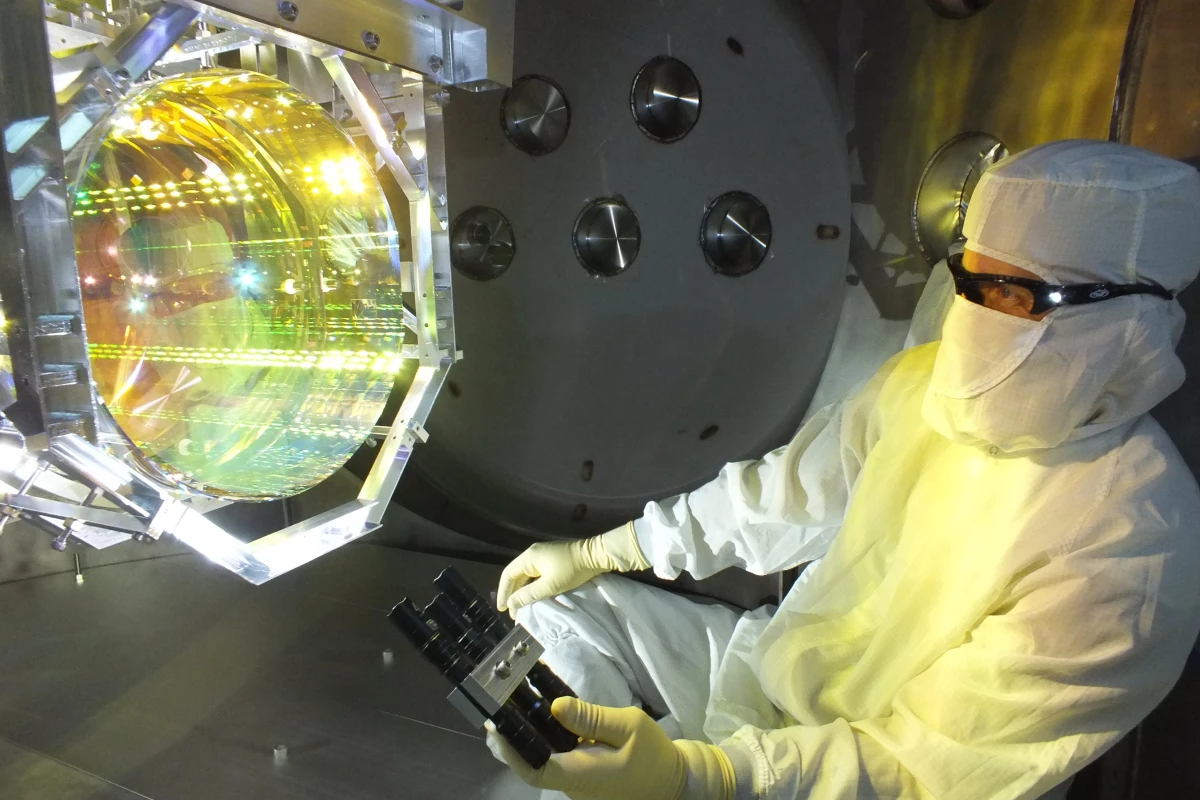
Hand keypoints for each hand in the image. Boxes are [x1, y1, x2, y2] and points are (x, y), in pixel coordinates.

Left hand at [486, 697, 733, 799]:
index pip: (534, 768)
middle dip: (514, 738)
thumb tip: (555, 706)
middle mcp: (572, 782)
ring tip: (515, 704)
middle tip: (499, 707)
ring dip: (530, 735)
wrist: (674, 781)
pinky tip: (546, 714)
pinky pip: (559, 756)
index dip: (511, 750)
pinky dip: (549, 737)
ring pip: (545, 759)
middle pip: (533, 763)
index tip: (496, 726)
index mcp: (581, 774)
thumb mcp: (628, 727)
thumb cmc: (653, 755)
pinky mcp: (583, 774)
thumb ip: (591, 718)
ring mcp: (577, 780)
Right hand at [496, 524, 648, 614]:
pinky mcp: (552, 559)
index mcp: (529, 557)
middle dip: (513, 594)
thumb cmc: (571, 571)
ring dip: (523, 591)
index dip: (503, 592)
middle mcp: (532, 554)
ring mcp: (543, 555)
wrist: (596, 556)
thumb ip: (528, 595)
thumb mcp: (549, 586)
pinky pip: (536, 574)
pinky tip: (534, 597)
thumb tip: (512, 603)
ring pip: (526, 575)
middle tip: (514, 613)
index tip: (503, 609)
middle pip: (516, 575)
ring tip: (523, 608)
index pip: (508, 575)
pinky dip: (532, 586)